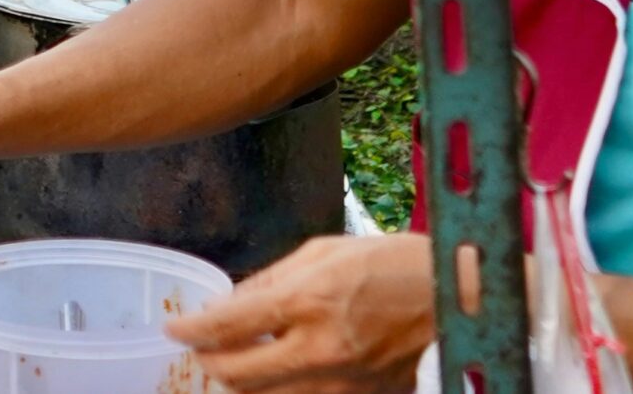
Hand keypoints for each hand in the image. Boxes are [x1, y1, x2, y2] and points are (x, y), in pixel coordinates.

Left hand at [166, 233, 435, 392]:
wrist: (456, 298)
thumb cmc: (389, 263)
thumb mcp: (322, 252)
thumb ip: (271, 281)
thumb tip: (231, 305)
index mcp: (309, 300)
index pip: (229, 325)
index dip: (192, 330)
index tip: (176, 330)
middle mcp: (321, 349)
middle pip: (238, 377)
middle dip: (210, 364)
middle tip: (203, 351)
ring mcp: (343, 384)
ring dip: (245, 384)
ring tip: (241, 364)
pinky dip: (285, 392)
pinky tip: (283, 375)